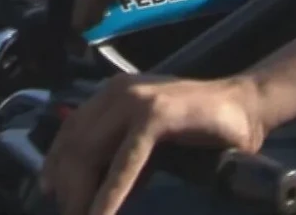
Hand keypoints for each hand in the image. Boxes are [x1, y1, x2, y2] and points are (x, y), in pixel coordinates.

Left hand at [42, 75, 266, 214]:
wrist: (245, 106)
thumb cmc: (199, 125)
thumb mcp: (148, 140)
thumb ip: (120, 155)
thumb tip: (93, 190)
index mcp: (112, 93)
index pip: (71, 129)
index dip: (56, 162)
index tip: (50, 191)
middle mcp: (117, 92)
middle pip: (75, 144)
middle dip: (68, 185)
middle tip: (71, 214)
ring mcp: (135, 101)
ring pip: (91, 153)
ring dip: (83, 194)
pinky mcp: (154, 117)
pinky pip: (124, 163)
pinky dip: (110, 194)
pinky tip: (101, 214)